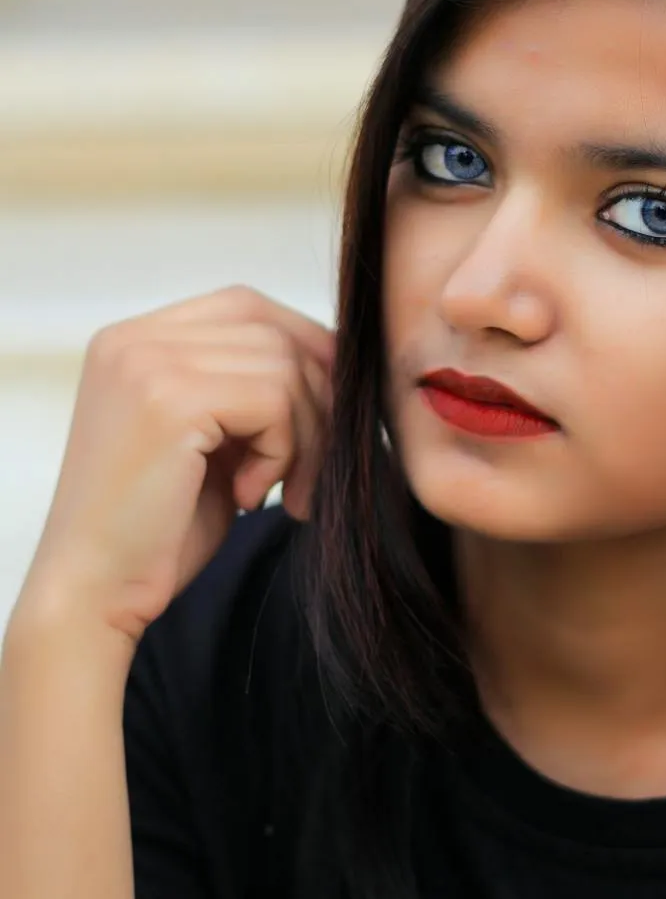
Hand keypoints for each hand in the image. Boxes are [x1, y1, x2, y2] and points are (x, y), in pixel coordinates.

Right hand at [18, 285, 334, 642]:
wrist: (95, 591)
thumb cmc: (155, 529)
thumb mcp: (210, 440)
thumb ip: (250, 389)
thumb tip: (337, 357)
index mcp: (134, 340)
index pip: (246, 307)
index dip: (303, 351)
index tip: (326, 415)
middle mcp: (134, 339)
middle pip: (273, 332)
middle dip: (316, 400)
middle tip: (312, 471)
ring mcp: (147, 363)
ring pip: (284, 367)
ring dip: (304, 437)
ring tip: (280, 492)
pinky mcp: (170, 399)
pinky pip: (274, 403)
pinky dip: (283, 454)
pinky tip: (250, 497)